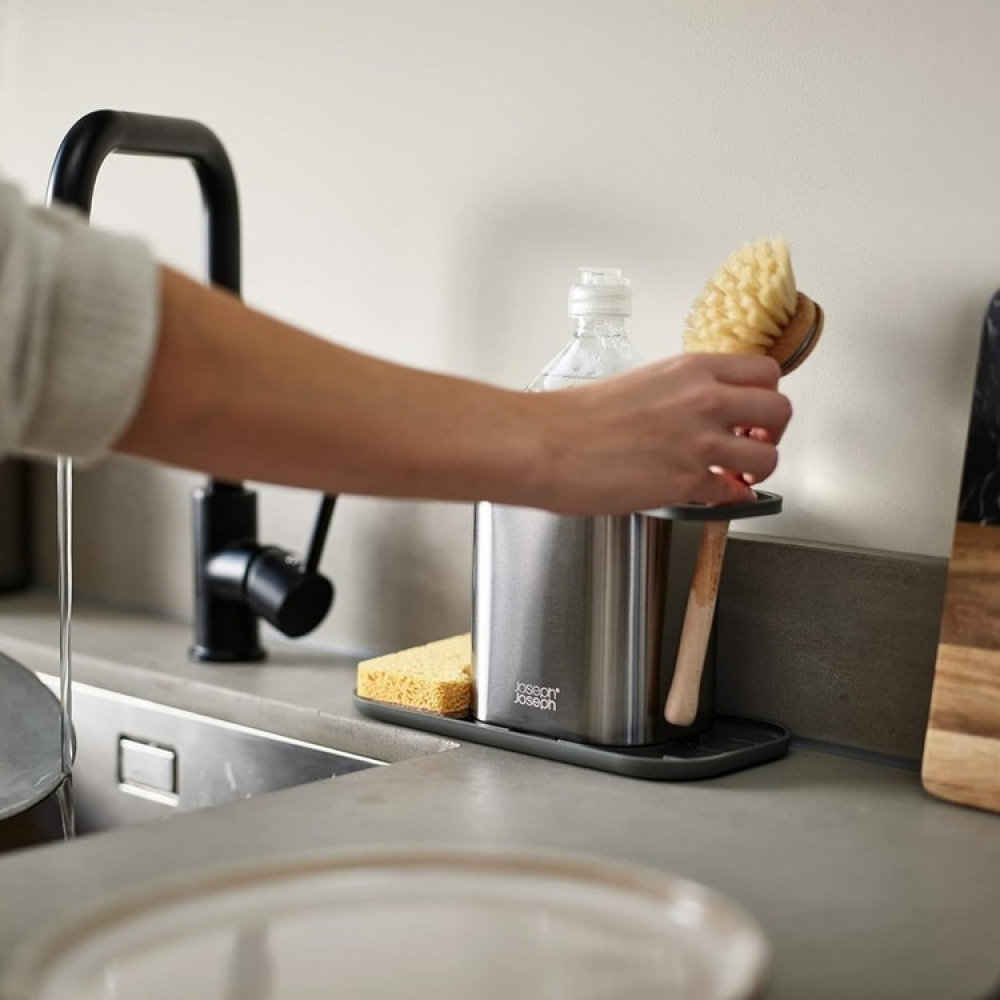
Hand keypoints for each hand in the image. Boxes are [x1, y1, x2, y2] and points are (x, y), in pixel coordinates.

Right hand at [526, 354, 790, 514]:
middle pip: (780, 411)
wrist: (545, 444)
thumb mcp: (641, 383)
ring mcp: (699, 443)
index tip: (752, 411)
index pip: (765, 372)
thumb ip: (680, 394)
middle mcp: (704, 400)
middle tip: (751, 443)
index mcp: (692, 369)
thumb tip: (698, 413)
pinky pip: (732, 494)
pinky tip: (713, 495)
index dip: (765, 396)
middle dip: (772, 433)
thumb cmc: (575, 417)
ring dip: (755, 471)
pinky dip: (728, 499)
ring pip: (767, 458)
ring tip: (734, 475)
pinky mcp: (685, 482)